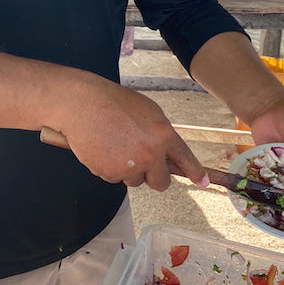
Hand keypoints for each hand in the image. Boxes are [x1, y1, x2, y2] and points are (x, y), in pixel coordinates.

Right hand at [51, 81, 209, 191]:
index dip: (196, 173)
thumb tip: (168, 154)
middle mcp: (150, 154)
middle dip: (153, 176)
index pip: (185, 159)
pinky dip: (108, 167)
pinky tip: (101, 148)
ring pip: (135, 180)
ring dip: (127, 170)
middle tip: (140, 162)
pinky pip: (113, 178)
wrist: (81, 104)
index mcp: (163, 135)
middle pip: (160, 182)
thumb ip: (160, 134)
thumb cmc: (113, 102)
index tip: (202, 182)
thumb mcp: (146, 111)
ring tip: (114, 145)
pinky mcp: (110, 174)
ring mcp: (130, 167)